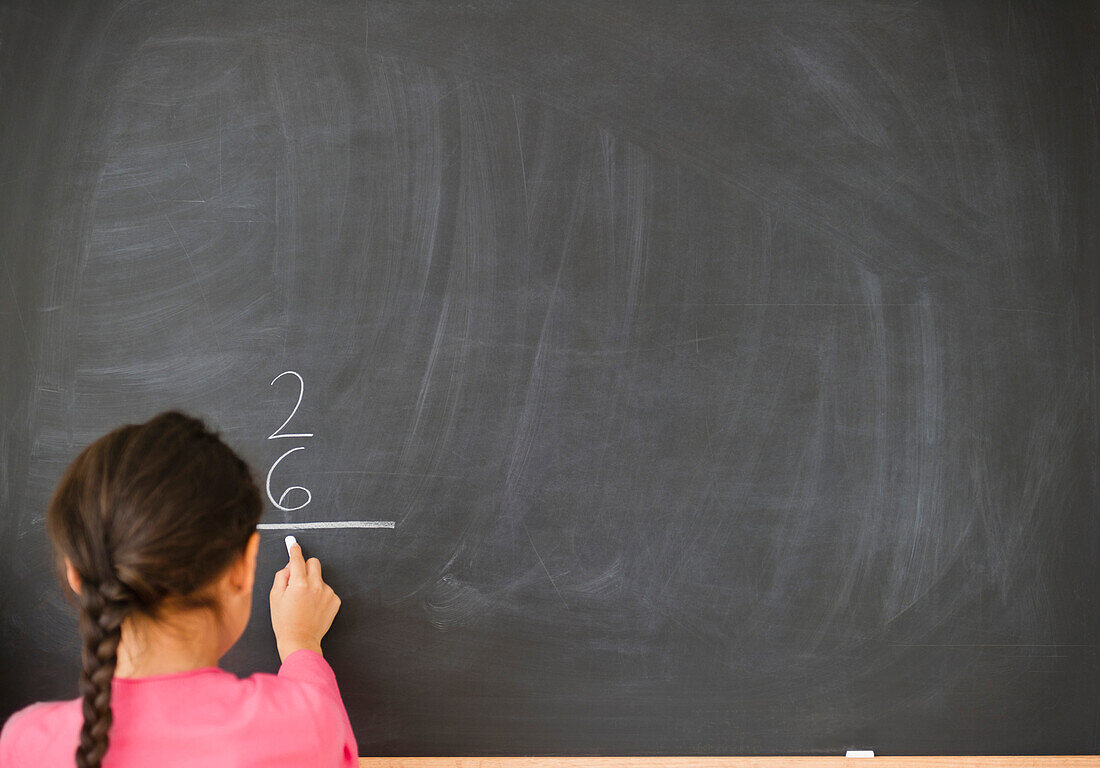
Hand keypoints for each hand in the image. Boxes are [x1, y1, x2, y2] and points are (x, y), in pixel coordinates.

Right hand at [269, 538, 341, 661]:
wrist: (300, 640)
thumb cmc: (284, 621)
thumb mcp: (275, 597)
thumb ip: (282, 576)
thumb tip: (290, 566)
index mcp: (299, 583)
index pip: (298, 559)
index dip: (294, 550)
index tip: (293, 544)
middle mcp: (316, 585)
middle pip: (314, 563)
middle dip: (306, 567)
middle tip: (298, 579)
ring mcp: (328, 593)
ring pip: (320, 578)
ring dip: (313, 584)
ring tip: (304, 602)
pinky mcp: (335, 600)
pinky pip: (327, 590)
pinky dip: (320, 595)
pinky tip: (313, 607)